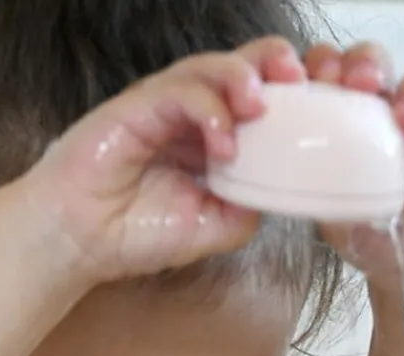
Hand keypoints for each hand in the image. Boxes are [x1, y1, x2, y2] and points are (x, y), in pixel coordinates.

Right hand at [30, 37, 308, 281]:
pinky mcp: (139, 105)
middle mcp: (192, 115)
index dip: (294, 96)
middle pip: (245, 68)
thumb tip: (286, 195)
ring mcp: (165, 106)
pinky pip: (181, 90)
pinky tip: (222, 142)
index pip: (261, 101)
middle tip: (303, 82)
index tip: (324, 107)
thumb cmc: (135, 234)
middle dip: (278, 67)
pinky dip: (209, 108)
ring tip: (261, 107)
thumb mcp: (212, 229)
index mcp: (211, 139)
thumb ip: (248, 210)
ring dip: (245, 79)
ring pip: (215, 67)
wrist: (80, 241)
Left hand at [305, 42, 403, 294]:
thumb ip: (330, 209)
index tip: (313, 79)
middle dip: (365, 64)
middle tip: (361, 81)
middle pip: (374, 67)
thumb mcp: (343, 231)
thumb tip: (316, 197)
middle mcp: (382, 117)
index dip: (322, 69)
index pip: (330, 80)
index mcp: (342, 129)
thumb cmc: (375, 241)